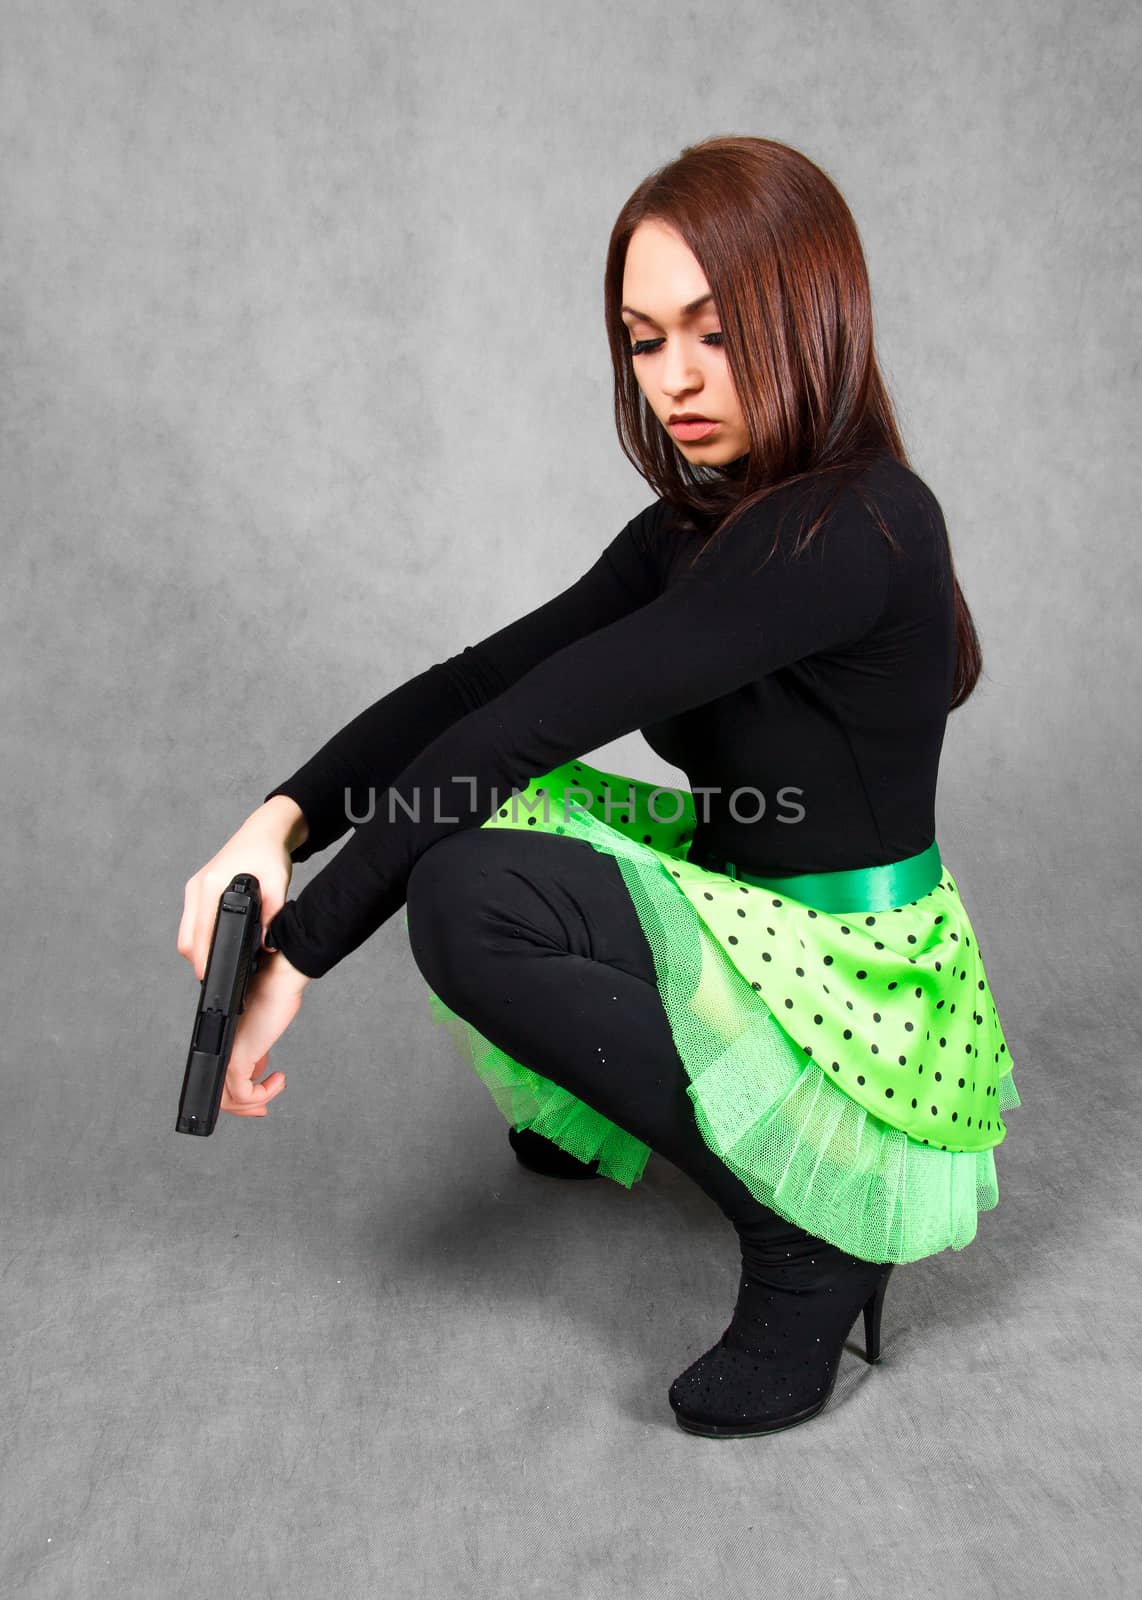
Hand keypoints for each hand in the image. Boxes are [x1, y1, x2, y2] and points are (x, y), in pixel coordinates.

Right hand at [179, 799, 302, 981]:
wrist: (264, 831)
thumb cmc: (268, 853)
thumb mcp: (277, 883)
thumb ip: (271, 914)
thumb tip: (266, 945)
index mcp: (211, 885)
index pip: (199, 934)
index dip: (203, 960)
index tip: (211, 979)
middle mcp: (197, 887)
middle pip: (186, 939)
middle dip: (199, 961)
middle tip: (220, 978)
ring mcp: (195, 889)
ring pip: (188, 932)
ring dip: (199, 950)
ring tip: (221, 966)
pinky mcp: (200, 891)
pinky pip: (193, 922)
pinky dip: (201, 937)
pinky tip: (219, 946)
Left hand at [220, 947, 311, 1117]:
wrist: (280, 981)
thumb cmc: (275, 997)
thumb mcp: (263, 1032)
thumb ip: (256, 1052)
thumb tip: (256, 1070)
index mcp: (225, 1043)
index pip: (220, 1081)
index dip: (238, 1098)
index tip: (258, 1102)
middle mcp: (221, 1050)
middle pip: (220, 1097)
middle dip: (245, 1108)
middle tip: (263, 1108)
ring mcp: (227, 1054)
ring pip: (229, 1100)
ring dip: (256, 1102)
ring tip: (275, 1087)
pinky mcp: (237, 1058)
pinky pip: (243, 1093)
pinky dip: (263, 1094)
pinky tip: (277, 1081)